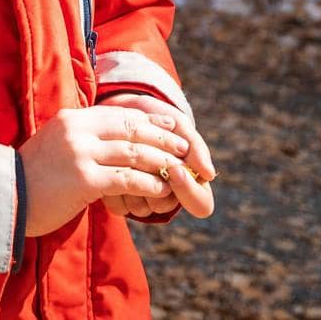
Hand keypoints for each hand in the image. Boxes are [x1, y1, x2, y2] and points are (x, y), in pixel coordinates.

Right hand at [15, 105, 195, 236]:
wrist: (4, 199)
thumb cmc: (32, 179)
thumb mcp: (56, 148)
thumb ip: (82, 139)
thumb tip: (113, 141)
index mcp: (72, 119)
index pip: (119, 113)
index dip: (149, 118)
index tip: (171, 123)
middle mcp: (77, 130)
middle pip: (131, 128)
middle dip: (163, 137)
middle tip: (185, 146)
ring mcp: (80, 153)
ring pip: (134, 152)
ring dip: (162, 162)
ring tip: (179, 170)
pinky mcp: (84, 180)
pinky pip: (126, 179)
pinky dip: (148, 185)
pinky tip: (161, 191)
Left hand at [95, 92, 214, 219]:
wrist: (119, 110)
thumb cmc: (155, 118)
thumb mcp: (177, 123)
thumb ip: (194, 146)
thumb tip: (209, 174)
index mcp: (188, 182)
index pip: (200, 204)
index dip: (188, 191)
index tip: (176, 170)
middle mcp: (166, 195)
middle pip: (166, 207)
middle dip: (156, 183)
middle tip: (144, 160)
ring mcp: (141, 199)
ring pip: (141, 210)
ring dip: (133, 182)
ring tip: (127, 159)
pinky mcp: (118, 198)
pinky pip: (119, 206)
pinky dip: (114, 187)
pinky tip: (111, 166)